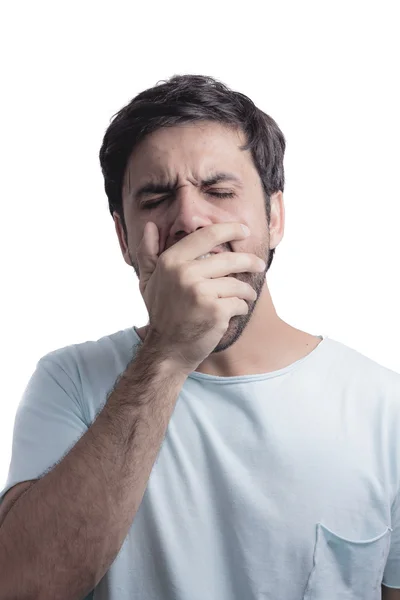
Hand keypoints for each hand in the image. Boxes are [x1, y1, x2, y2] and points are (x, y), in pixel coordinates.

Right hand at [136, 222, 265, 374]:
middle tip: (260, 265)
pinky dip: (242, 308)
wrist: (167, 350)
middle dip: (250, 261)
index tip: (244, 230)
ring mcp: (200, 292)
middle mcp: (184, 273)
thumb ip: (148, 252)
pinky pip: (239, 302)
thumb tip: (150, 225)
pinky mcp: (215, 310)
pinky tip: (236, 312)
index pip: (206, 236)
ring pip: (237, 283)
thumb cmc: (160, 313)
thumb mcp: (147, 281)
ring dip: (246, 290)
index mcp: (171, 261)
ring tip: (247, 295)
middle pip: (229, 259)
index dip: (229, 229)